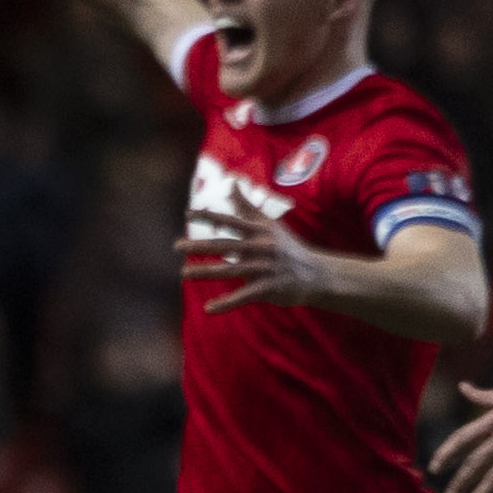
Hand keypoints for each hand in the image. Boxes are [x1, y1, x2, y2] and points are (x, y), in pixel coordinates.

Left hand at [177, 212, 332, 313]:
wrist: (316, 274)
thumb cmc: (288, 247)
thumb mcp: (269, 225)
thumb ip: (247, 207)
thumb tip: (231, 184)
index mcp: (259, 231)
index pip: (230, 221)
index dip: (209, 216)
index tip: (188, 214)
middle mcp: (261, 247)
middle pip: (225, 245)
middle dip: (199, 245)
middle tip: (176, 246)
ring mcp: (264, 268)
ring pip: (231, 270)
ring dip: (206, 272)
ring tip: (184, 273)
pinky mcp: (268, 288)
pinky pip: (243, 296)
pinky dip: (226, 303)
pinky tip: (208, 308)